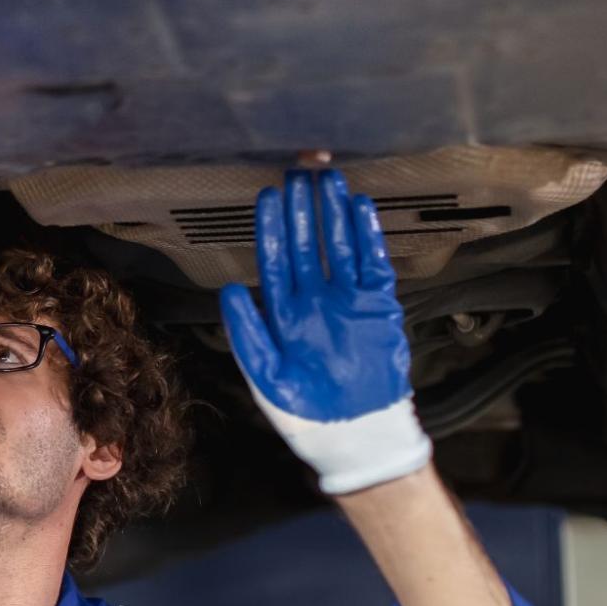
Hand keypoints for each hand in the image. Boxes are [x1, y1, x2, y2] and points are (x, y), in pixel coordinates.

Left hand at [218, 168, 430, 494]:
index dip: (270, 229)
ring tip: (331, 181)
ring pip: (339, 246)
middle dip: (302, 210)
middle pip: (306, 244)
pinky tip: (360, 209)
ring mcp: (347, 300)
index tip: (267, 197)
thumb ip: (247, 332)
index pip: (274, 260)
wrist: (354, 432)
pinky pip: (373, 263)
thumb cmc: (305, 411)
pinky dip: (368, 236)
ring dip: (334, 214)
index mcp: (283, 313)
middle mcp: (314, 300)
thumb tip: (228, 291)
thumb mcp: (267, 374)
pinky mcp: (378, 305)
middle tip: (300, 173)